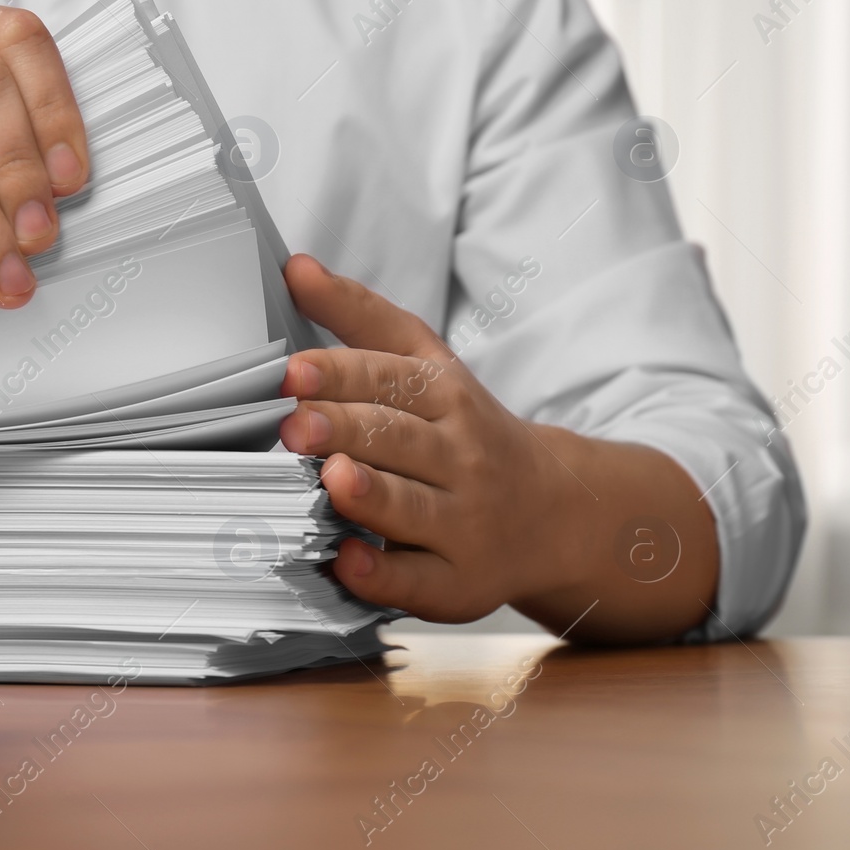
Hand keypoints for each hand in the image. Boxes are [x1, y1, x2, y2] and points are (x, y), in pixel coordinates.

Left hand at [279, 255, 721, 642]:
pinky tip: (350, 561)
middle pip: (397, 440)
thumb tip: (296, 266)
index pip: (393, 379)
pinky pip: (417, 582)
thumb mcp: (430, 364)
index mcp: (449, 398)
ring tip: (332, 480)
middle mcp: (460, 458)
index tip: (295, 371)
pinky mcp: (458, 583)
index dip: (342, 374)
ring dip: (370, 494)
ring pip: (411, 507)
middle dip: (344, 430)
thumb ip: (363, 317)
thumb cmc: (468, 434)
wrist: (556, 514)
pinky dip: (382, 574)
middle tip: (294, 426)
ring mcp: (462, 523)